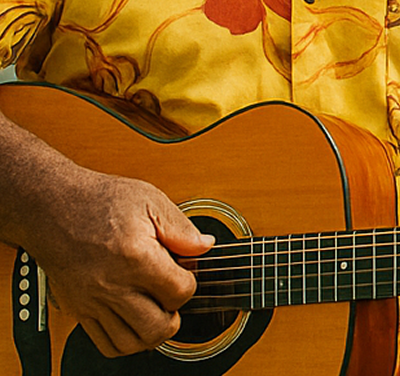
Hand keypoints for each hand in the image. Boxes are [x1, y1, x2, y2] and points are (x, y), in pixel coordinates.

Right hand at [37, 172, 212, 356]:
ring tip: (156, 312)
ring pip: (130, 343)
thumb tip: (204, 247)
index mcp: (135, 257)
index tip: (184, 271)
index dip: (190, 283)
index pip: (179, 292)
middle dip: (175, 316)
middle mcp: (111, 285)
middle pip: (157, 328)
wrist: (50, 207)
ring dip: (152, 333)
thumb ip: (181, 228)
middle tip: (173, 298)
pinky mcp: (77, 309)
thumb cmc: (97, 200)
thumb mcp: (149, 200)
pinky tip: (134, 321)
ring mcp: (92, 301)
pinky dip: (125, 342)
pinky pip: (104, 344)